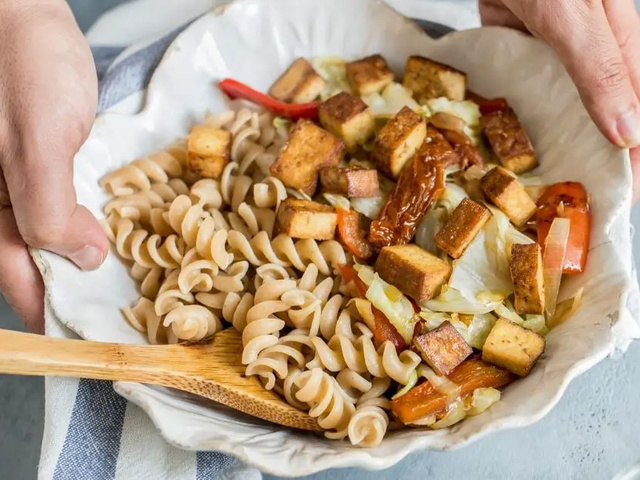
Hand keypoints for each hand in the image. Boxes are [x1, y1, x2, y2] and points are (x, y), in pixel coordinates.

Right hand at [0, 0, 107, 332]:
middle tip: (111, 316)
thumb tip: (81, 258)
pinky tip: (109, 235)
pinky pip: (64, 205)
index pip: (13, 275)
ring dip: (81, 259)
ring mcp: (19, 180)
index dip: (46, 309)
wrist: (24, 11)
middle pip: (32, 260)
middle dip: (70, 287)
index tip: (79, 339)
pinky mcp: (45, 160)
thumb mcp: (35, 140)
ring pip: (49, 236)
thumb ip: (48, 208)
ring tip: (118, 284)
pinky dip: (86, 224)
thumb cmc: (20, 63)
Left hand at [480, 0, 639, 199]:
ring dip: (544, 142)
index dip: (626, 164)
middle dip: (582, 160)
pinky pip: (517, 86)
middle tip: (559, 202)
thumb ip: (599, 70)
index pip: (633, 119)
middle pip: (595, 118)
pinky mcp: (516, 43)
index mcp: (619, 46)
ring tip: (530, 184)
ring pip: (555, 107)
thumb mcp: (574, 18)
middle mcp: (589, 54)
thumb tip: (628, 133)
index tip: (611, 203)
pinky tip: (497, 139)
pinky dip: (508, 112)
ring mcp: (551, 50)